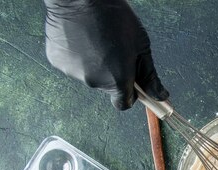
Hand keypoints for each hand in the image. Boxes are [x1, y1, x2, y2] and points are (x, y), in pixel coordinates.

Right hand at [44, 0, 167, 109]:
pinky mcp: (57, 61)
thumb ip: (150, 76)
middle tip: (113, 50)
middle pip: (107, 87)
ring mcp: (73, 72)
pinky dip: (77, 56)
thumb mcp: (141, 46)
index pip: (123, 103)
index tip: (131, 82)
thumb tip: (160, 97)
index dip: (129, 93)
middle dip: (112, 74)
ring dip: (94, 64)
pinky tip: (80, 38)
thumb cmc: (116, 17)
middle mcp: (94, 81)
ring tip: (96, 40)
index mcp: (117, 80)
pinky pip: (72, 65)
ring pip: (89, 75)